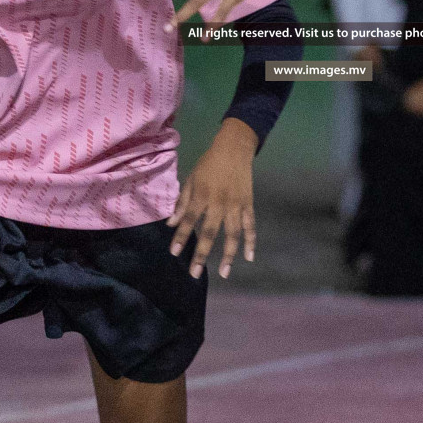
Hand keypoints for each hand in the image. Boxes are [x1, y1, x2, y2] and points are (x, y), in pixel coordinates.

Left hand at [169, 119, 257, 278]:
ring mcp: (236, 205)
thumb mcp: (191, 178)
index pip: (189, 220)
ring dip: (228, 254)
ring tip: (224, 273)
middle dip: (201, 254)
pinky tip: (249, 257)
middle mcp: (219, 203)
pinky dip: (251, 241)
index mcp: (202, 195)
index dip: (181, 236)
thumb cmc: (209, 164)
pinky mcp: (248, 204)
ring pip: (233, 234)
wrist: (234, 148)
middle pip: (209, 232)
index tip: (174, 253)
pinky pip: (250, 226)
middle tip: (195, 273)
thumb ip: (182, 202)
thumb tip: (171, 223)